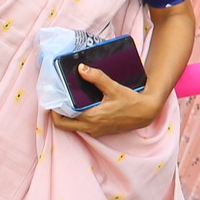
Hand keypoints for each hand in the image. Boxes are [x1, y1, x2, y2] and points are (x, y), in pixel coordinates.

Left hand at [50, 64, 164, 136]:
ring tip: (67, 103)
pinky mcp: (101, 131)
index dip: (53, 109)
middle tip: (56, 101)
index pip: (62, 118)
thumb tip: (81, 68)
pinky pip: (82, 127)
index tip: (52, 98)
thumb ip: (97, 77)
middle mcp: (91, 127)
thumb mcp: (114, 87)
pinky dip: (77, 120)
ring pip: (72, 127)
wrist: (146, 113)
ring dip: (67, 118)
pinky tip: (81, 108)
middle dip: (56, 115)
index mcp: (91, 117)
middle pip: (63, 125)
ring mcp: (96, 131)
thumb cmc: (132, 101)